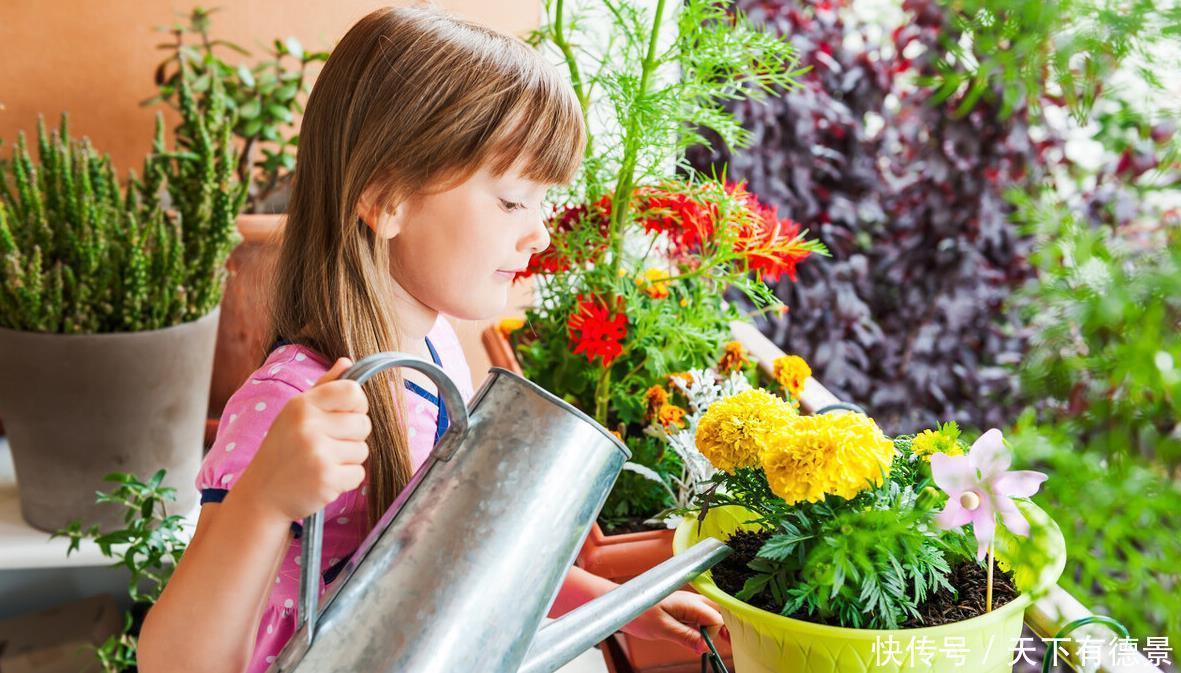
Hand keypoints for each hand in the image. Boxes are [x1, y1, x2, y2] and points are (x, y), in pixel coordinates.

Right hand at [234, 357, 371, 521]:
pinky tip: (323, 479)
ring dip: (348, 460)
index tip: (344, 416)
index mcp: (301, 405)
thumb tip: (347, 362)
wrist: (262, 496)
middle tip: (326, 446)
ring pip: (362, 450)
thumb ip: (324, 388)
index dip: (356, 406)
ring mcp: (318, 453)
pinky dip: (346, 479)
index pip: (353, 391)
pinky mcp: (327, 479)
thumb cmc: (282, 451)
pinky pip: (359, 474)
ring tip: (321, 463)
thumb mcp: (295, 414)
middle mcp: (309, 426)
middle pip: (363, 423)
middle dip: (352, 437)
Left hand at [620, 590, 728, 655]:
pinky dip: (705, 628)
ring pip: (709, 613)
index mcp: (688, 602)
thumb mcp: (662, 628)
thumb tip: (705, 646)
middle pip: (717, 611)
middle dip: (725, 626)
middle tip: (729, 643)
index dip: (716, 632)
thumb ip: (685, 637)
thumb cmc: (637, 612)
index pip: (715, 617)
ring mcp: (685, 605)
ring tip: (722, 641)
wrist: (621, 606)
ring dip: (716, 627)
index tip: (709, 646)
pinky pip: (698, 617)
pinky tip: (704, 637)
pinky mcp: (679, 610)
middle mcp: (690, 601)